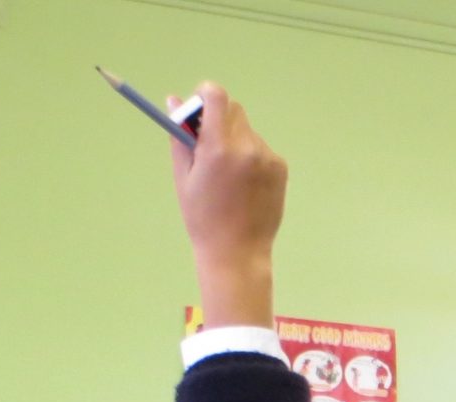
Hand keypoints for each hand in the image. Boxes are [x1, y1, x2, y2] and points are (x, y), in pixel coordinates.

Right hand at [169, 82, 284, 328]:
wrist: (237, 252)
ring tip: (226, 175)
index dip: (204, 95)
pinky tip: (243, 184)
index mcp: (218, 148)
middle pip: (233, 109)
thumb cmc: (203, 218)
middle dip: (218, 118)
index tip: (198, 107)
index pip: (216, 96)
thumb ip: (180, 137)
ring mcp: (267, 157)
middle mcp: (247, 147)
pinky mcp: (280, 167)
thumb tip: (175, 101)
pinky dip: (250, 156)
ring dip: (234, 139)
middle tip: (207, 142)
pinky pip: (261, 148)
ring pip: (247, 130)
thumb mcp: (183, 178)